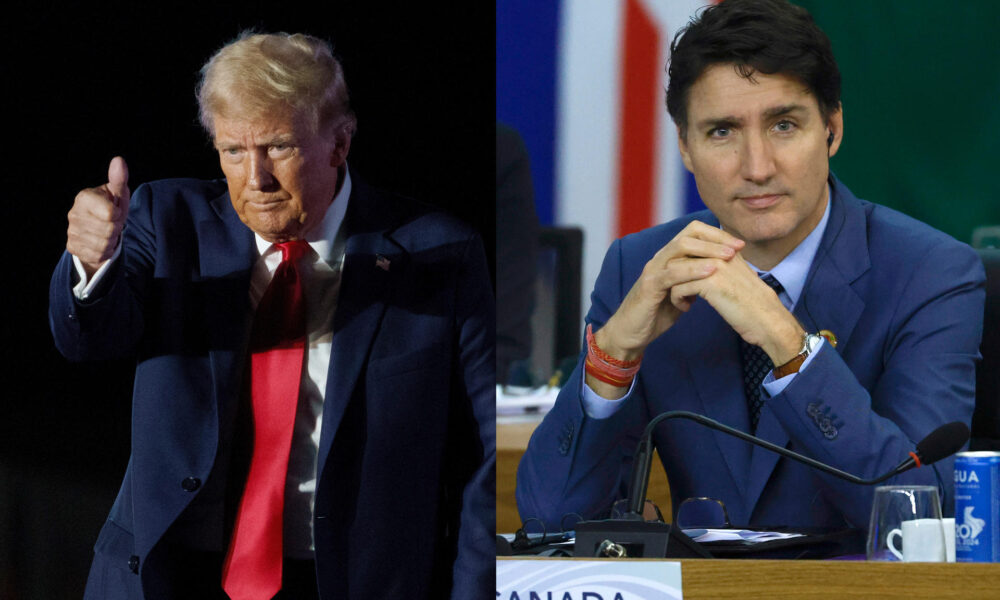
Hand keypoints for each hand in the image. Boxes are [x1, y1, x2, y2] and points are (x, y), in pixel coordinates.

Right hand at [66, 156, 130, 276]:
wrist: (100, 228)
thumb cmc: (111, 207)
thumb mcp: (118, 194)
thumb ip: (119, 178)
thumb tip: (119, 160)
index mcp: (84, 197)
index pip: (110, 214)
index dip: (118, 214)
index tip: (115, 210)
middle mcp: (74, 214)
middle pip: (109, 230)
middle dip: (116, 229)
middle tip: (112, 224)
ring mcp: (71, 232)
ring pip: (104, 244)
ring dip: (111, 241)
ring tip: (106, 233)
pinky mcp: (73, 247)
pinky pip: (98, 255)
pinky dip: (104, 252)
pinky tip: (100, 243)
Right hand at [596, 221, 744, 361]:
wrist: (631, 333)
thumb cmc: (656, 313)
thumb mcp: (681, 292)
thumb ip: (695, 280)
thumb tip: (719, 273)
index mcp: (669, 258)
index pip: (693, 233)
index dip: (717, 235)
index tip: (739, 245)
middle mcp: (660, 259)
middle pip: (688, 235)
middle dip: (716, 239)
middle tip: (738, 247)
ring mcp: (653, 270)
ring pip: (680, 248)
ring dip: (707, 251)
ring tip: (729, 256)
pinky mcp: (649, 286)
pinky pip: (671, 273)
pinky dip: (692, 270)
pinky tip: (711, 271)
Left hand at [669, 252, 803, 364]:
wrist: (768, 321)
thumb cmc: (752, 304)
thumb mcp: (736, 277)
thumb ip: (720, 266)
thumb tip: (698, 264)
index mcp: (727, 249)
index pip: (693, 242)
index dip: (682, 260)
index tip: (683, 277)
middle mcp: (721, 253)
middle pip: (680, 254)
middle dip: (673, 272)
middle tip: (678, 288)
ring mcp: (715, 266)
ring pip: (675, 269)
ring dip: (673, 286)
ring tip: (681, 299)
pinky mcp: (710, 283)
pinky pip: (678, 287)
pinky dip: (678, 299)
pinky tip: (686, 307)